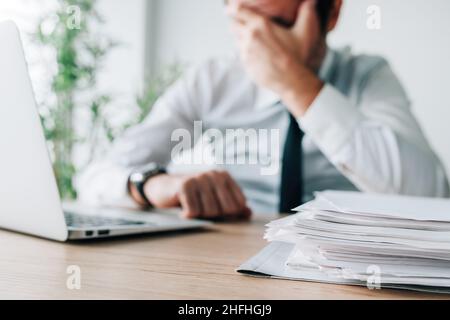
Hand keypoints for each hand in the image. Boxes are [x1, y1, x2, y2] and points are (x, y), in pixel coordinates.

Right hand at [143, 171, 251, 219]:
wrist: (163, 188)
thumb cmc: (192, 196)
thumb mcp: (213, 199)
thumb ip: (232, 206)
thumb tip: (249, 213)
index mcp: (224, 176)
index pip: (239, 204)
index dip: (230, 214)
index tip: (217, 212)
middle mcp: (214, 174)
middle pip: (227, 209)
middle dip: (215, 216)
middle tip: (202, 210)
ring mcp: (199, 178)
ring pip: (210, 212)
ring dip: (200, 216)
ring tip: (192, 208)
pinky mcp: (185, 185)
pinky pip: (194, 211)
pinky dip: (188, 216)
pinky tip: (183, 210)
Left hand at [228, 0, 323, 116]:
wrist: (291, 80)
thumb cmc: (297, 56)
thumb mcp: (304, 32)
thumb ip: (306, 13)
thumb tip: (311, 1)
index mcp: (261, 24)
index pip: (237, 11)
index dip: (233, 8)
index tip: (232, 8)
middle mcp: (250, 36)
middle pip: (233, 24)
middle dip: (237, 23)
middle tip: (243, 24)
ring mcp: (245, 51)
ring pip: (236, 39)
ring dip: (241, 38)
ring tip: (253, 40)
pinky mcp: (245, 63)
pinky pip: (240, 53)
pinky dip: (245, 51)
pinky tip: (257, 54)